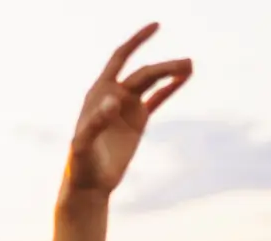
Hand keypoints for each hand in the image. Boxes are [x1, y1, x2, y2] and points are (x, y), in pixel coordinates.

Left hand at [66, 23, 191, 194]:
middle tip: (187, 64)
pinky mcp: (137, 121)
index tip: (156, 26)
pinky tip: (185, 78)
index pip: (119, 58)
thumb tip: (113, 100)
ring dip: (170, 73)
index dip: (136, 41)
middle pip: (143, 73)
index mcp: (98, 93)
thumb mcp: (83, 145)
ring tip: (190, 66)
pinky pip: (157, 99)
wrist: (89, 184)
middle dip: (164, 67)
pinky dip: (170, 88)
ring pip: (152, 83)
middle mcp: (113, 95)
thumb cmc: (80, 165)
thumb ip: (95, 122)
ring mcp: (127, 107)